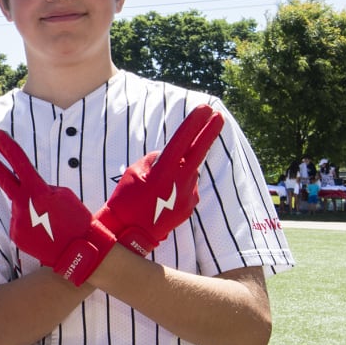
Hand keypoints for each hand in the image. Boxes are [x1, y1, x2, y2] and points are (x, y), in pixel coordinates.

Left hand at [0, 129, 114, 285]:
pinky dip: (30, 225)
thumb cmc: (76, 220)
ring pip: (19, 207)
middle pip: (4, 180)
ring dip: (31, 211)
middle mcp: (23, 205)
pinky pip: (20, 223)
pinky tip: (44, 233)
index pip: (19, 162)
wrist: (79, 252)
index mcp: (38, 191)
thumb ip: (42, 188)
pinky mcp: (15, 235)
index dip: (7, 147)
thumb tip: (28, 189)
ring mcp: (17, 221)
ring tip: (49, 223)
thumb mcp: (63, 195)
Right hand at [95, 104, 223, 255]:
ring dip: (177, 171)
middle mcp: (181, 181)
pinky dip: (176, 187)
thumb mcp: (134, 172)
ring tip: (155, 188)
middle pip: (199, 151)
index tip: (206, 109)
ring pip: (187, 172)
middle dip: (209, 132)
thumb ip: (154, 160)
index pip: (183, 140)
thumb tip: (169, 156)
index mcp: (164, 170)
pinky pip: (186, 188)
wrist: (129, 235)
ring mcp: (188, 195)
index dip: (195, 123)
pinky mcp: (190, 206)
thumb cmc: (125, 201)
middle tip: (220, 115)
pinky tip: (160, 199)